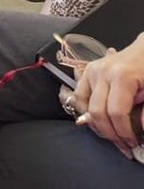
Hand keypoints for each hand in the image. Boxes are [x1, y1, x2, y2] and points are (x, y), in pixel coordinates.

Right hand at [72, 35, 143, 157]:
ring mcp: (91, 71)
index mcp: (121, 76)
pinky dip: (84, 110)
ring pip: (84, 105)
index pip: (116, 112)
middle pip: (97, 111)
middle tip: (124, 145)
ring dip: (96, 125)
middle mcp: (101, 72)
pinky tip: (98, 118)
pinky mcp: (87, 71)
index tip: (133, 143)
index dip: (124, 133)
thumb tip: (140, 129)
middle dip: (110, 134)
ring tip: (111, 134)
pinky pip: (78, 95)